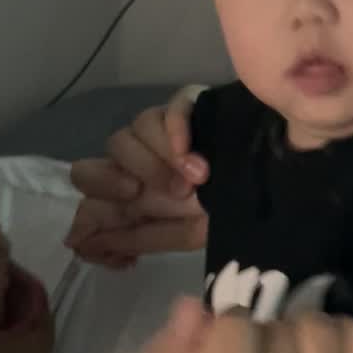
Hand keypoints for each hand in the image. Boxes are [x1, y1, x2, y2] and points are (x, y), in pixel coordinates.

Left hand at [67, 88, 208, 267]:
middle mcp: (135, 162)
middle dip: (109, 179)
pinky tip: (191, 153)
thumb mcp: (180, 234)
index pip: (86, 201)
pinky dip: (174, 131)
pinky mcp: (186, 107)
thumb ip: (135, 238)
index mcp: (130, 193)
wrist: (271, 186)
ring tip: (193, 181)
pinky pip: (167, 109)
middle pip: (90, 162)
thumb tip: (80, 245)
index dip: (86, 214)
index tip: (106, 236)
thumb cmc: (224, 211)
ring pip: (127, 133)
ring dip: (153, 163)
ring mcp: (158, 133)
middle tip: (138, 194)